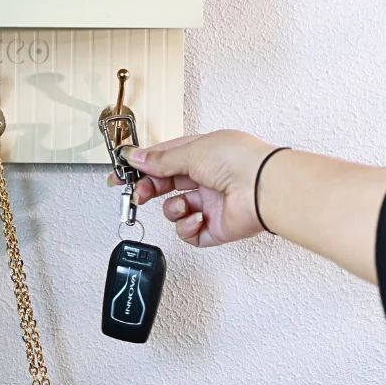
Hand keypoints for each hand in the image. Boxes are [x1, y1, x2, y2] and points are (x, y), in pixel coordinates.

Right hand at [117, 130, 274, 247]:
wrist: (264, 188)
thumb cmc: (237, 160)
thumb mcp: (190, 151)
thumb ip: (160, 160)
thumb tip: (137, 158)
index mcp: (200, 153)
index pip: (163, 159)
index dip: (140, 166)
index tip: (120, 173)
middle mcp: (205, 177)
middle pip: (165, 185)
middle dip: (149, 189)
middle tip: (138, 194)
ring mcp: (210, 203)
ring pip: (175, 210)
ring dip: (172, 209)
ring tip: (183, 206)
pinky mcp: (216, 227)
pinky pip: (190, 232)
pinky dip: (189, 227)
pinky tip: (197, 218)